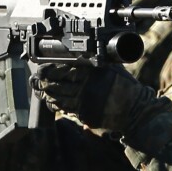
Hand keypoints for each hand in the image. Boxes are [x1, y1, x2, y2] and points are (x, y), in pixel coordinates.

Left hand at [30, 63, 159, 131]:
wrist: (135, 110)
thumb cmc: (124, 86)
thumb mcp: (111, 67)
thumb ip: (93, 62)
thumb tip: (72, 55)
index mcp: (91, 71)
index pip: (63, 68)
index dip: (49, 69)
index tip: (41, 69)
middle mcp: (86, 86)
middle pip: (56, 83)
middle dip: (42, 82)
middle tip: (35, 79)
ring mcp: (84, 102)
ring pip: (58, 97)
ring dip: (46, 94)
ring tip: (40, 89)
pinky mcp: (84, 115)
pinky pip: (65, 109)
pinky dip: (56, 105)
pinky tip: (52, 101)